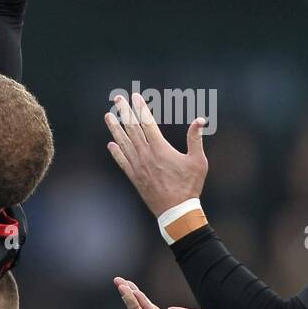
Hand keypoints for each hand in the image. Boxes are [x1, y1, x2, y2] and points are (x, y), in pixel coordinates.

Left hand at [104, 92, 207, 216]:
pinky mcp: (135, 178)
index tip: (135, 97)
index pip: (147, 123)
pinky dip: (116, 153)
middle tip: (117, 99)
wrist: (176, 211)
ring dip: (115, 129)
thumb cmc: (189, 186)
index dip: (141, 109)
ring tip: (108, 116)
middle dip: (124, 112)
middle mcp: (146, 155)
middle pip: (132, 129)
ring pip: (123, 143)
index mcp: (160, 149)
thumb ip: (195, 139)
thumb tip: (199, 120)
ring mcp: (138, 167)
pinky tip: (111, 145)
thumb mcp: (198, 161)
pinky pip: (122, 162)